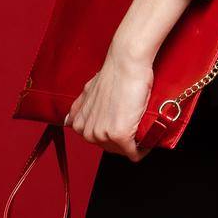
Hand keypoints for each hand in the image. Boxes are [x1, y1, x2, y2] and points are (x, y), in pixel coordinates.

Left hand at [64, 45, 154, 161]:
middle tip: (137, 125)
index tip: (126, 126)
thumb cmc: (112, 74)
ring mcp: (103, 134)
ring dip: (135, 144)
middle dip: (125, 141)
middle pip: (112, 149)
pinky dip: (143, 149)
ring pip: (123, 151)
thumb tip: (69, 120)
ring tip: (143, 129)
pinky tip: (148, 141)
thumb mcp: (88, 92)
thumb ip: (79, 107)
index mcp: (79, 125)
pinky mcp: (119, 135)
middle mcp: (88, 132)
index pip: (100, 142)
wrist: (126, 64)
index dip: (115, 135)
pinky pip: (134, 152)